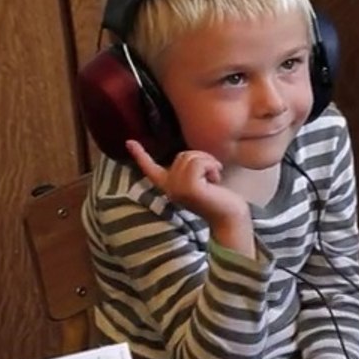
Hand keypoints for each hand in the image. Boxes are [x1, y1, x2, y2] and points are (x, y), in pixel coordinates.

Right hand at [126, 140, 249, 232]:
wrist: (229, 216)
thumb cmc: (219, 196)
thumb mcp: (200, 179)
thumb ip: (189, 169)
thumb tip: (187, 156)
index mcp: (169, 185)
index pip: (150, 168)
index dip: (140, 154)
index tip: (129, 142)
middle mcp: (169, 188)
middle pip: (182, 155)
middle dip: (202, 159)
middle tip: (211, 176)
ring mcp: (177, 189)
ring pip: (190, 157)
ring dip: (209, 162)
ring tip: (214, 178)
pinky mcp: (189, 188)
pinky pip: (199, 163)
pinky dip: (212, 166)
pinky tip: (216, 180)